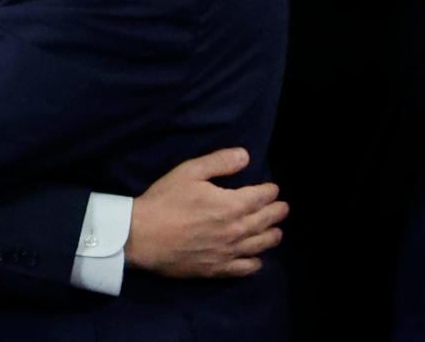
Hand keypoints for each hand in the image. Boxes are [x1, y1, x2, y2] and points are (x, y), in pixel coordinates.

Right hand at [126, 148, 287, 277]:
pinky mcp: (218, 269)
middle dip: (277, 212)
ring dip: (272, 236)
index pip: (261, 197)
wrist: (142, 236)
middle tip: (282, 207)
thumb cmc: (164, 201)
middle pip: (266, 221)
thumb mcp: (188, 172)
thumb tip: (245, 155)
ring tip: (276, 231)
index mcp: (232, 205)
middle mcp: (237, 230)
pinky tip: (256, 259)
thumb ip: (219, 162)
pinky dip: (256, 263)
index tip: (273, 188)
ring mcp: (229, 252)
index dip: (270, 191)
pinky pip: (246, 268)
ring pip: (261, 245)